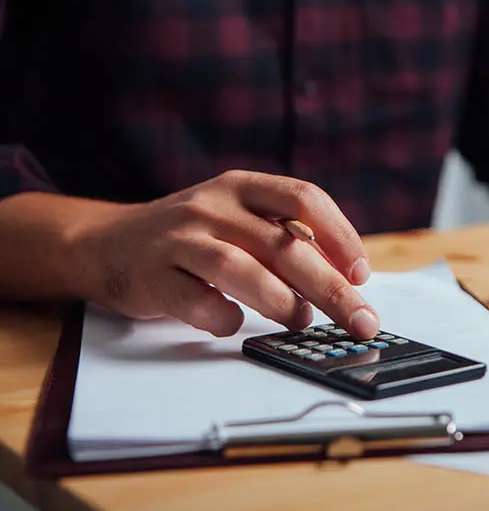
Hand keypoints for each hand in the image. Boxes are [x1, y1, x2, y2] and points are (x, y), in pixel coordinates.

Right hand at [68, 171, 378, 337]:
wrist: (105, 243)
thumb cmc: (191, 238)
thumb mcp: (237, 220)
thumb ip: (283, 240)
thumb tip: (344, 280)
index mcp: (242, 188)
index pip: (303, 197)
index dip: (340, 235)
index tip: (361, 273)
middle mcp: (212, 206)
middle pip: (285, 244)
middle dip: (331, 288)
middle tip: (359, 320)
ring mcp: (179, 239)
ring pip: (241, 268)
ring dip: (281, 302)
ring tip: (299, 321)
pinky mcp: (152, 276)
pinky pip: (196, 301)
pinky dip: (224, 318)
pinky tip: (233, 322)